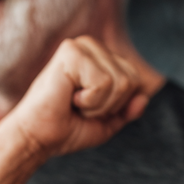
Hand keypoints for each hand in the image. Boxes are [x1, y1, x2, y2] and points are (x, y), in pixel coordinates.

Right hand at [0, 37, 149, 159]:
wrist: (37, 138)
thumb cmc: (67, 129)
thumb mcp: (107, 122)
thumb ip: (128, 110)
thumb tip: (145, 97)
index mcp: (100, 57)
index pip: (135, 80)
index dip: (116, 105)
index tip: (88, 109)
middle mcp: (91, 46)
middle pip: (131, 80)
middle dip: (110, 105)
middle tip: (81, 107)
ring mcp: (81, 46)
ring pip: (121, 82)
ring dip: (99, 104)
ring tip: (74, 102)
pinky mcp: (71, 52)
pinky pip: (104, 83)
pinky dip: (90, 100)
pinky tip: (68, 97)